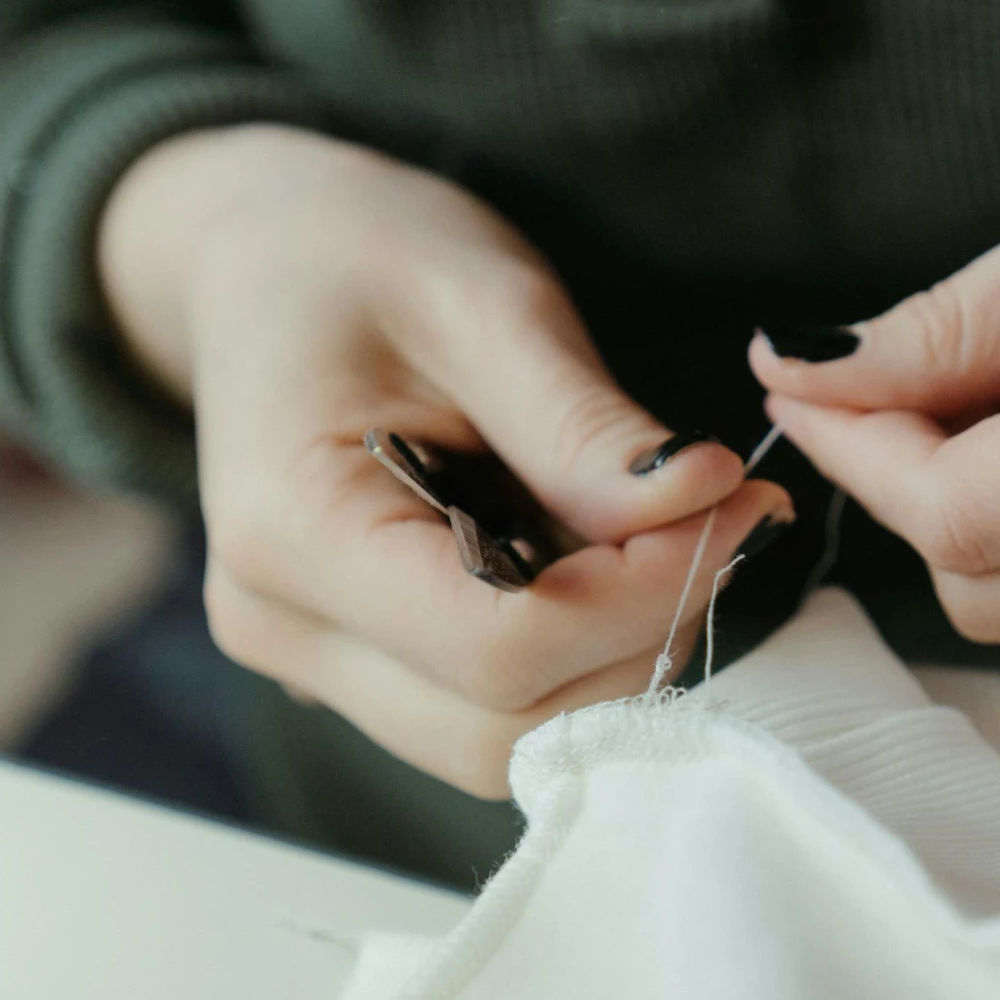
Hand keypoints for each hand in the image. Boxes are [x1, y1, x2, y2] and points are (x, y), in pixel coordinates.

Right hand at [101, 125, 789, 795]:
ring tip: (673, 537)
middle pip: (503, 726)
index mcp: (291, 530)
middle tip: (725, 521)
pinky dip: (576, 658)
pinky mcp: (353, 670)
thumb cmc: (361, 255)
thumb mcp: (485, 303)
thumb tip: (706, 503)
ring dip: (617, 661)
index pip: (499, 645)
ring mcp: (309, 663)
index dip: (641, 597)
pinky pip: (486, 711)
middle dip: (641, 640)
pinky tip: (608, 562)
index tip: (735, 505)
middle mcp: (283, 626)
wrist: (265, 260)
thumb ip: (584, 427)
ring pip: (502, 744)